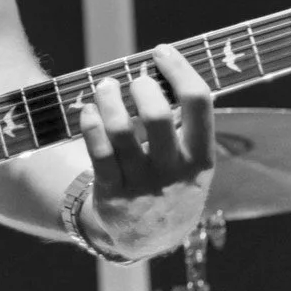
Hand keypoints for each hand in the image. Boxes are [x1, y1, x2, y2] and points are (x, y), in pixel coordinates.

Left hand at [77, 44, 214, 258]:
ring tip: (105, 86)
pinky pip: (97, 150)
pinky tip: (89, 109)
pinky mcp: (111, 193)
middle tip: (134, 80)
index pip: (199, 104)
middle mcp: (173, 172)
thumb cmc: (171, 183)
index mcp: (201, 159)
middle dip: (141, 87)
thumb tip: (162, 68)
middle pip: (156, 116)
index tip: (162, 51)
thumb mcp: (192, 163)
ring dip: (109, 99)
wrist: (149, 238)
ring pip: (120, 131)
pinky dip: (90, 122)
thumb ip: (184, 125)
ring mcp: (141, 184)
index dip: (180, 70)